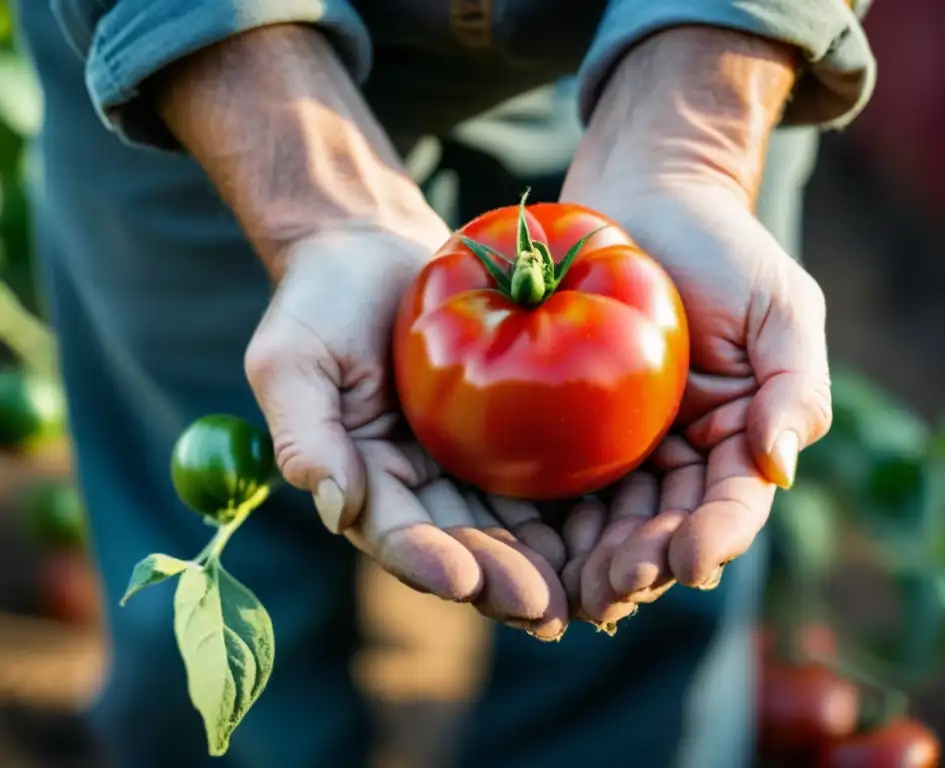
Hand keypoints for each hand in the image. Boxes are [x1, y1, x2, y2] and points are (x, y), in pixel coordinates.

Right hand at [244, 221, 569, 639]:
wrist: (373, 251)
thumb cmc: (321, 301)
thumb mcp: (292, 360)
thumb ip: (306, 434)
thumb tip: (335, 509)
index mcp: (367, 481)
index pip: (397, 535)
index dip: (428, 562)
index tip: (463, 581)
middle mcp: (422, 485)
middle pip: (464, 546)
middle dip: (501, 582)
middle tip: (543, 609)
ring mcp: (469, 462)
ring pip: (513, 527)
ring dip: (547, 564)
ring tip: (585, 592)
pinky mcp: (511, 432)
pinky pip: (545, 476)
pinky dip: (575, 509)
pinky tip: (610, 529)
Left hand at [556, 27, 832, 622]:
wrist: (643, 193)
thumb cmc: (720, 244)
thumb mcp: (780, 307)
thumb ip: (794, 386)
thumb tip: (779, 468)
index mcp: (739, 438)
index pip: (732, 504)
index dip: (715, 538)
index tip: (689, 561)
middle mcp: (682, 454)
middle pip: (665, 528)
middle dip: (643, 566)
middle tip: (610, 590)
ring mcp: (624, 444)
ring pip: (610, 520)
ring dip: (592, 560)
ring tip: (569, 589)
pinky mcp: (570, 425)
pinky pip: (560, 479)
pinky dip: (549, 517)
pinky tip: (524, 543)